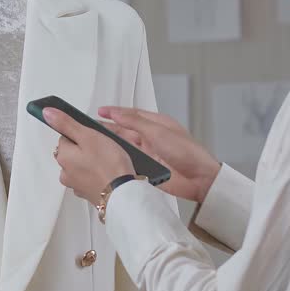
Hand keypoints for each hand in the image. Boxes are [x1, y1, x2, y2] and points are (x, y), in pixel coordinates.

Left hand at [43, 108, 135, 204]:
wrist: (124, 193)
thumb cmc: (109, 165)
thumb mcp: (88, 136)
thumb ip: (66, 123)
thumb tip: (47, 113)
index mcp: (63, 157)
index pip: (66, 137)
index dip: (82, 134)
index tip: (94, 137)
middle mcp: (65, 173)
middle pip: (74, 152)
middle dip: (87, 148)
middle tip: (103, 148)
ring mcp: (77, 185)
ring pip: (82, 165)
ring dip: (93, 162)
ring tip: (109, 161)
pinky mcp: (88, 193)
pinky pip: (91, 177)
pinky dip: (98, 174)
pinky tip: (109, 172)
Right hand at [96, 107, 221, 203]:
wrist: (199, 179)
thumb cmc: (187, 152)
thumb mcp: (159, 132)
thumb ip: (136, 122)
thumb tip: (117, 113)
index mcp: (156, 124)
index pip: (131, 115)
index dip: (114, 112)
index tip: (99, 111)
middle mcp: (150, 138)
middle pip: (125, 131)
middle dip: (108, 128)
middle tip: (89, 127)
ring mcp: (148, 154)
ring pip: (124, 147)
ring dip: (112, 145)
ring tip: (93, 142)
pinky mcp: (147, 169)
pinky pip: (129, 162)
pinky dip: (119, 160)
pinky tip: (107, 160)